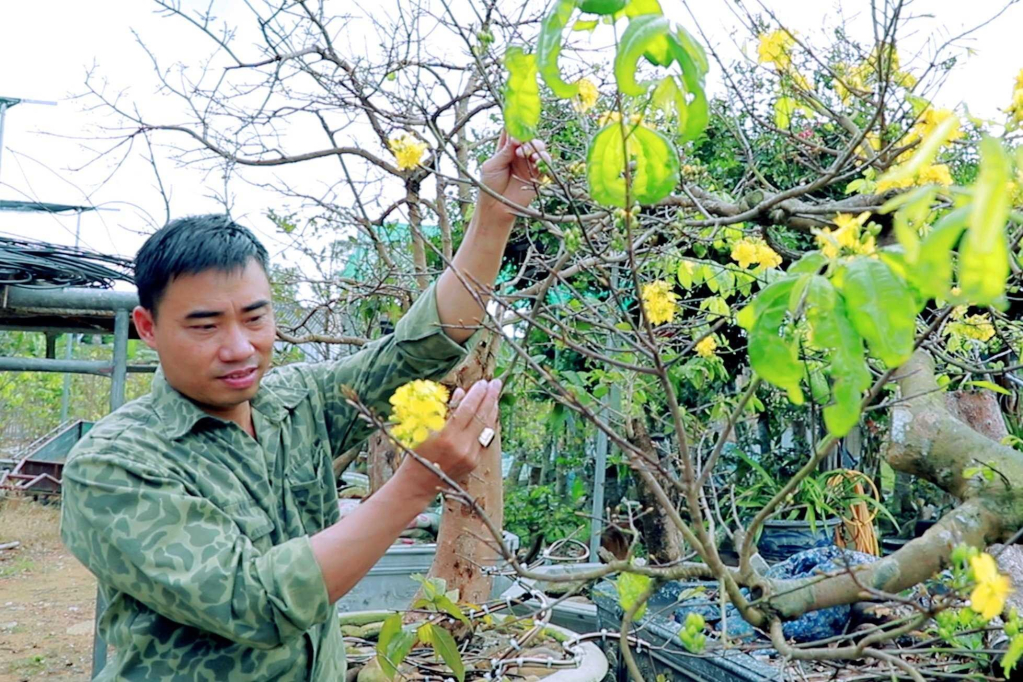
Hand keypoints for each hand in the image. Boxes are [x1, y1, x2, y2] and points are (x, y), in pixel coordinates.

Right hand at [397, 378, 500, 493]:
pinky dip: (489, 425)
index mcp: (446, 435)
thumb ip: (445, 409)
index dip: (477, 394)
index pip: (468, 409)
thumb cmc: (417, 450)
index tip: (482, 382)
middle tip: (496, 383)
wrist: (418, 482)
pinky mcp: (474, 462)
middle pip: (482, 416)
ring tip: (494, 396)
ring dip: (492, 410)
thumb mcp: (424, 427)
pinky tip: (490, 415)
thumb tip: (462, 392)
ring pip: (487, 428)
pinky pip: (485, 439)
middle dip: (490, 397)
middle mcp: (462, 446)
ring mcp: (470, 456)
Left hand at [476, 131, 552, 222]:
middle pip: (527, 137)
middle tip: (518, 145)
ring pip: (538, 147)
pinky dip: (544, 158)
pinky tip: (536, 161)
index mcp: (505, 149)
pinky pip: (545, 162)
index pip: (512, 131)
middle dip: (525, 138)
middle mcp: (518, 154)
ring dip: (534, 147)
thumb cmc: (489, 185)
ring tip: (525, 154)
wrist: (496, 207)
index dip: (515, 124)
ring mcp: (528, 163)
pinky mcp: (538, 174)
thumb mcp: (493, 166)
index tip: (516, 121)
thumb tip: (515, 137)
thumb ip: (504, 151)